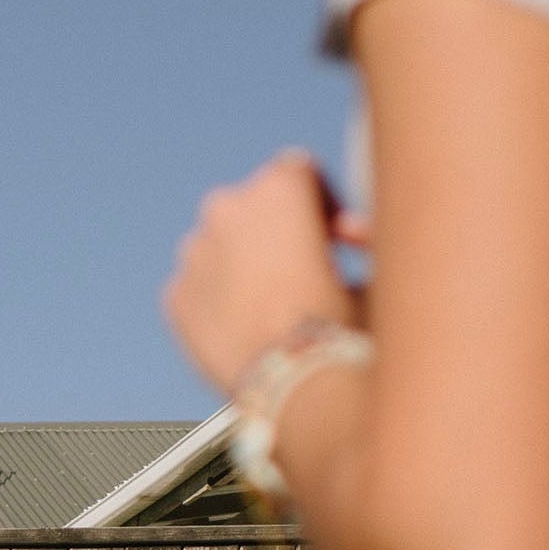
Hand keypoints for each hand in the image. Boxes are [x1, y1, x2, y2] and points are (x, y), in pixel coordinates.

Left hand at [162, 149, 365, 396]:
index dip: (322, 204)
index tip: (335, 237)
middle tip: (304, 271)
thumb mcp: (373, 265)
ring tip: (276, 306)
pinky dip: (219, 302)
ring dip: (245, 265)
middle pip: (252, 207)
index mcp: (277, 186)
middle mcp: (227, 208)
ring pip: (221, 246)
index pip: (298, 170)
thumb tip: (354, 235)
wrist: (295, 379)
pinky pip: (199, 289)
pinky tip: (248, 329)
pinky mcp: (175, 296)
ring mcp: (193, 252)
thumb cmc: (343, 320)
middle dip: (277, 232)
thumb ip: (359, 238)